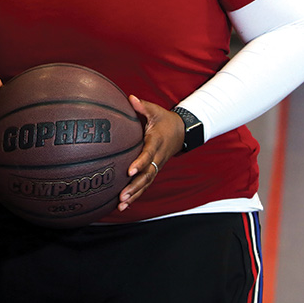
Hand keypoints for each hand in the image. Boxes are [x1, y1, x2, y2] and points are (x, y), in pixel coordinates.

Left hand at [116, 95, 184, 212]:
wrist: (182, 132)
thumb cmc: (164, 120)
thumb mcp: (156, 111)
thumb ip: (143, 106)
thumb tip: (130, 97)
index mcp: (156, 142)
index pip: (148, 154)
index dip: (140, 163)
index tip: (129, 171)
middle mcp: (157, 157)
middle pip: (147, 175)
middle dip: (135, 186)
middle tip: (122, 196)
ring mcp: (157, 166)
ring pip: (146, 183)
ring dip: (134, 195)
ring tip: (122, 204)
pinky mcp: (154, 171)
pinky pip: (146, 185)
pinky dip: (136, 195)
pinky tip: (124, 205)